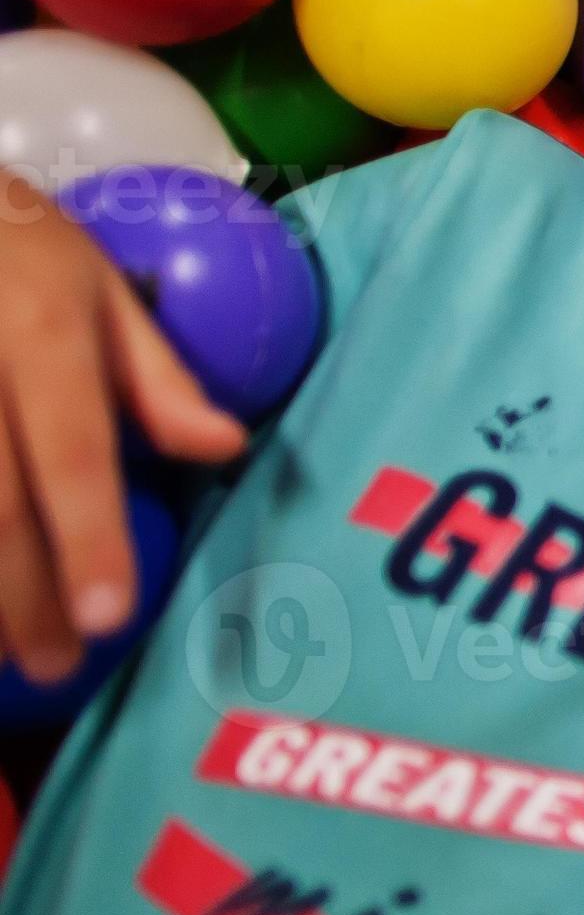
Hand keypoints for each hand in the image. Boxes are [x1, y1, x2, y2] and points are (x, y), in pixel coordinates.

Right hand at [0, 171, 242, 681]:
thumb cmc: (20, 249)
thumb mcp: (101, 290)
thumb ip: (160, 378)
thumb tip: (229, 447)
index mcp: (42, 333)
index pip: (70, 450)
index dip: (87, 536)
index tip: (108, 615)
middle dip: (22, 595)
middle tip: (56, 665)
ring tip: (5, 654)